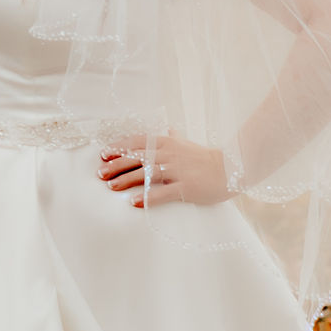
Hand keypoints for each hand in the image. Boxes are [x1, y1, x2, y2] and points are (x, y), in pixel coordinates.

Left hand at [99, 133, 232, 207]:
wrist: (231, 168)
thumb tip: (170, 128)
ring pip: (146, 173)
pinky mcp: (186, 187)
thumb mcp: (188, 144)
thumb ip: (176, 137)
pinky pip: (162, 192)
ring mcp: (177, 170)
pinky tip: (133, 202)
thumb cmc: (206, 158)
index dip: (119, 147)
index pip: (137, 142)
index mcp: (167, 143)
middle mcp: (169, 154)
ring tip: (111, 187)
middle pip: (136, 158)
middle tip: (100, 173)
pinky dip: (147, 197)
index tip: (103, 154)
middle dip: (116, 165)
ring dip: (126, 179)